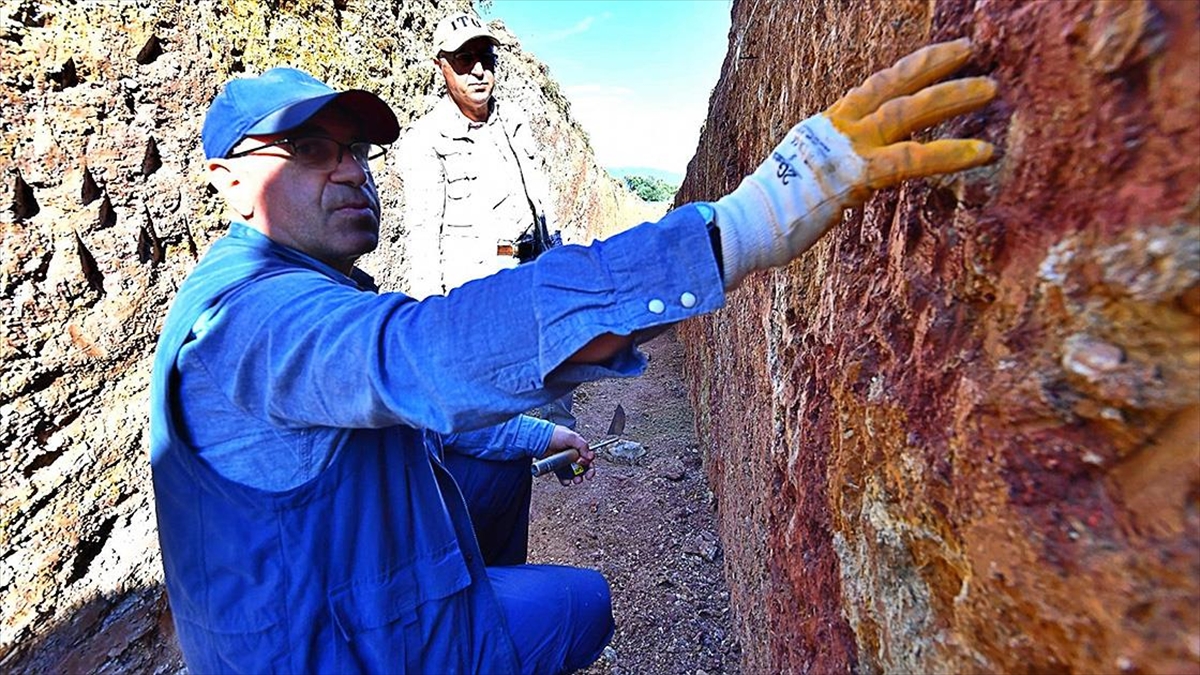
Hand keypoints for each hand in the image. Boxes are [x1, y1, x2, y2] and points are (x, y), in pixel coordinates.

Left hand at [543, 425, 594, 484]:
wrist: (539, 439)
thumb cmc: (554, 434)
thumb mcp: (571, 437)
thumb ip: (583, 445)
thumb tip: (590, 456)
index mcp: (578, 447)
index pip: (588, 457)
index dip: (590, 463)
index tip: (588, 465)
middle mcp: (572, 455)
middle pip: (584, 467)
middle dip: (586, 473)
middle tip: (587, 476)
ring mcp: (565, 462)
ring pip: (575, 473)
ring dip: (577, 478)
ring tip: (576, 480)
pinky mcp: (557, 467)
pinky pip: (563, 476)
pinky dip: (566, 480)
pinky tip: (567, 481)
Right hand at [712, 38, 997, 288]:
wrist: (743, 228)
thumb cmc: (768, 216)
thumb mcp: (802, 179)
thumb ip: (833, 171)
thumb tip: (852, 184)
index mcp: (824, 125)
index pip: (873, 87)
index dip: (908, 70)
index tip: (937, 57)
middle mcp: (837, 127)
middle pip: (894, 85)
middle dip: (935, 66)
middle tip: (973, 51)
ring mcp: (847, 148)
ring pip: (909, 112)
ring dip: (953, 97)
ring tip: (991, 89)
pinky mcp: (857, 176)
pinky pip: (914, 159)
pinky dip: (952, 153)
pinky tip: (985, 152)